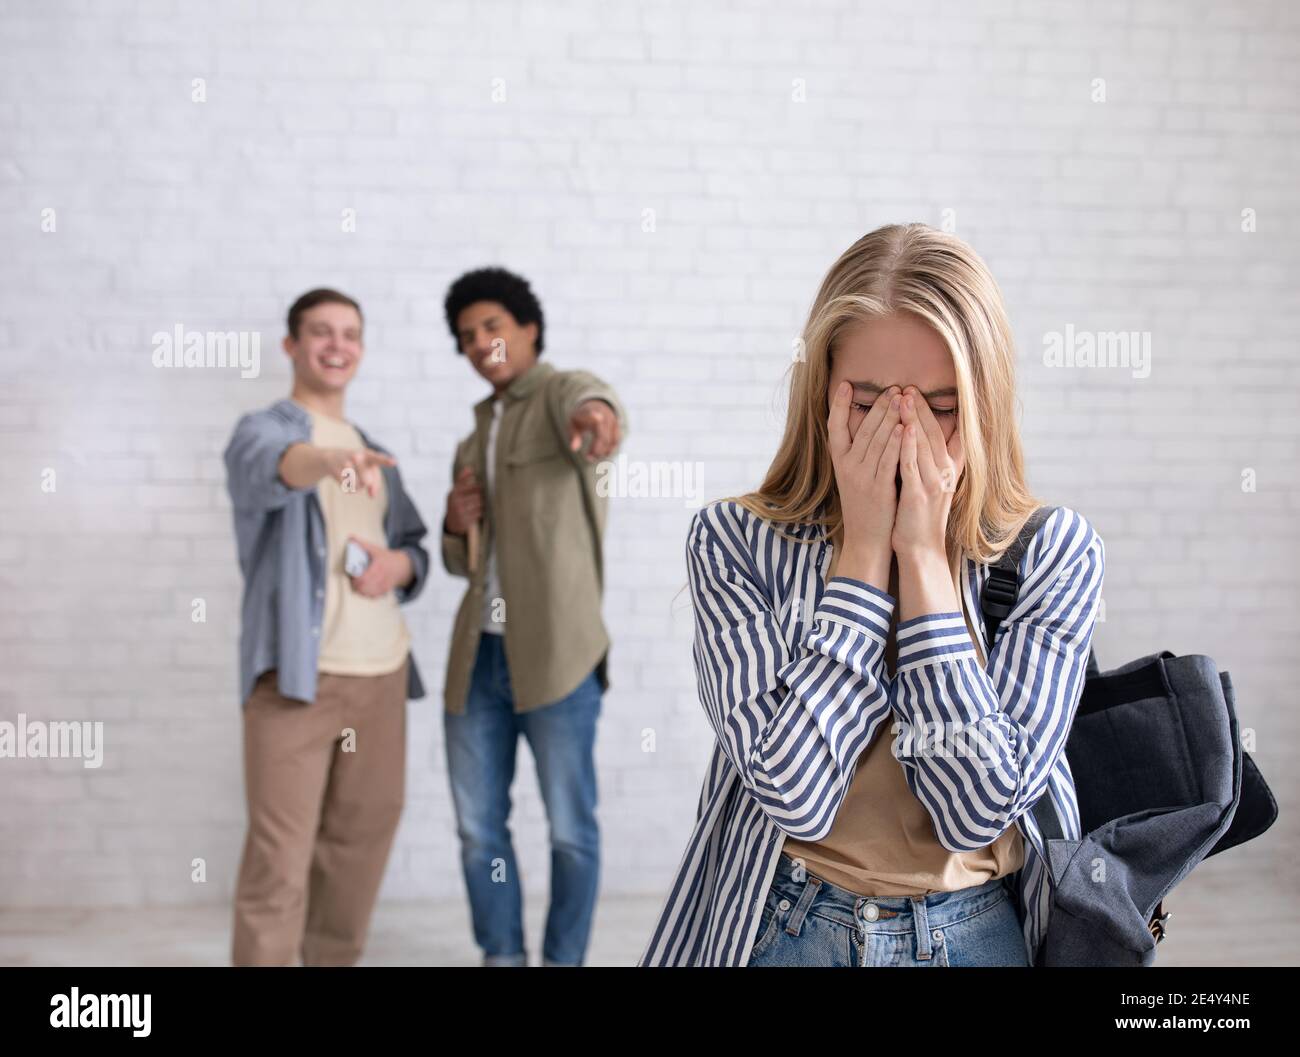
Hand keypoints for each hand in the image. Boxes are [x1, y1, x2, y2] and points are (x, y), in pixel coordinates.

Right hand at [322, 448, 395, 498]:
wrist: (332, 457)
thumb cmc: (357, 463)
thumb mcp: (368, 468)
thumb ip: (376, 482)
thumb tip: (372, 496)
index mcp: (368, 454)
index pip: (378, 458)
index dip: (386, 461)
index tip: (394, 462)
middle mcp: (357, 457)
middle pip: (367, 482)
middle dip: (366, 483)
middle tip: (361, 475)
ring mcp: (345, 464)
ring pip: (358, 486)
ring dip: (357, 486)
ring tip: (351, 475)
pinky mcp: (336, 472)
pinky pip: (349, 489)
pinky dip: (349, 488)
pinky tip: (344, 478)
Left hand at [347, 537, 411, 596]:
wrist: (402, 566)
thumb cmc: (387, 558)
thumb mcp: (376, 549)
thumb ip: (362, 544)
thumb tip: (351, 538)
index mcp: (378, 566)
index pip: (364, 576)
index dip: (355, 579)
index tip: (352, 576)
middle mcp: (382, 576)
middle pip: (365, 586)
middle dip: (356, 585)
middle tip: (353, 581)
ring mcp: (384, 584)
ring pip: (369, 593)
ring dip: (361, 591)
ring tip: (357, 586)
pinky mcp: (385, 590)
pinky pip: (374, 596)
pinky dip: (368, 594)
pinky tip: (365, 590)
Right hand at [444, 465, 482, 535]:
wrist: (452, 523)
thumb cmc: (456, 503)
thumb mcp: (456, 491)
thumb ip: (462, 479)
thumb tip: (469, 467)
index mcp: (453, 494)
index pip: (465, 486)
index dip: (475, 486)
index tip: (480, 485)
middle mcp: (455, 503)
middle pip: (476, 495)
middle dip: (480, 495)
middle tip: (481, 495)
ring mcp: (460, 512)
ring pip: (478, 504)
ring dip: (480, 503)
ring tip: (478, 503)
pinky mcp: (465, 521)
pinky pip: (479, 513)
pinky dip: (479, 511)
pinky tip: (476, 511)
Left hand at [567, 399, 620, 461]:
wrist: (595, 406)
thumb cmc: (581, 419)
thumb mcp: (573, 425)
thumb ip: (573, 436)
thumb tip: (573, 449)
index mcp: (589, 412)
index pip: (593, 414)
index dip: (595, 416)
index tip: (597, 418)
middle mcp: (604, 415)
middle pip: (603, 435)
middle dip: (597, 449)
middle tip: (588, 458)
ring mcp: (612, 421)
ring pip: (611, 440)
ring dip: (603, 451)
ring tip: (592, 457)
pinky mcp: (617, 427)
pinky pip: (616, 440)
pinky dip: (610, 449)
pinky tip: (602, 454)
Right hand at [827, 380, 903, 578]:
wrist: (866, 541)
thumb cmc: (865, 507)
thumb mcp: (855, 478)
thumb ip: (860, 454)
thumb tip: (871, 428)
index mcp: (840, 464)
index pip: (834, 428)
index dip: (839, 405)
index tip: (846, 384)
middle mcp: (847, 468)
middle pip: (862, 429)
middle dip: (878, 406)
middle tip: (892, 387)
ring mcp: (862, 478)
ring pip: (876, 441)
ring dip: (888, 417)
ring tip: (900, 397)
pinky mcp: (878, 490)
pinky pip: (887, 461)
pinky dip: (895, 443)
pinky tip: (903, 427)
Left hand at [892, 387, 964, 561]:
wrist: (921, 549)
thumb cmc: (920, 516)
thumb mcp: (930, 486)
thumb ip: (931, 463)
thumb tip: (924, 442)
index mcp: (945, 469)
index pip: (939, 434)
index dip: (928, 412)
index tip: (916, 392)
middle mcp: (942, 473)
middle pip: (932, 434)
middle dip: (919, 409)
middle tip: (907, 387)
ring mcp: (932, 483)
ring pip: (923, 445)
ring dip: (914, 420)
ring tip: (904, 398)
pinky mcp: (919, 495)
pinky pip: (913, 465)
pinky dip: (910, 445)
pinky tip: (905, 428)